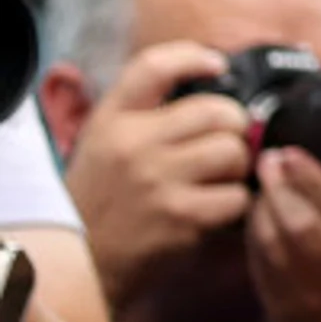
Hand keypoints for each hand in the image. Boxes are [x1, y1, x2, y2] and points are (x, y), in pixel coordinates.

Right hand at [62, 41, 259, 305]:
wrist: (82, 265)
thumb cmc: (102, 202)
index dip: (193, 57)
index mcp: (112, 121)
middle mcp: (132, 144)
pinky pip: (237, 197)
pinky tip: (213, 212)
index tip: (218, 64)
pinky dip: (236, 206)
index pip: (153, 67)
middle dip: (233, 129)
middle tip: (222, 148)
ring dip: (237, 169)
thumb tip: (212, 85)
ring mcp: (157, 180)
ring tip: (216, 182)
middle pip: (218, 111)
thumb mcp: (105, 146)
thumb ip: (146, 115)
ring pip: (234, 152)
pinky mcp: (179, 216)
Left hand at [248, 149, 320, 321]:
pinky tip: (254, 219)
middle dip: (280, 185)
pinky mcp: (284, 311)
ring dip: (262, 209)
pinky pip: (261, 267)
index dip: (312, 177)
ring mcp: (311, 296)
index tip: (294, 153)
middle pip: (302, 222)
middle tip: (269, 159)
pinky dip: (254, 239)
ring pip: (275, 243)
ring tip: (261, 185)